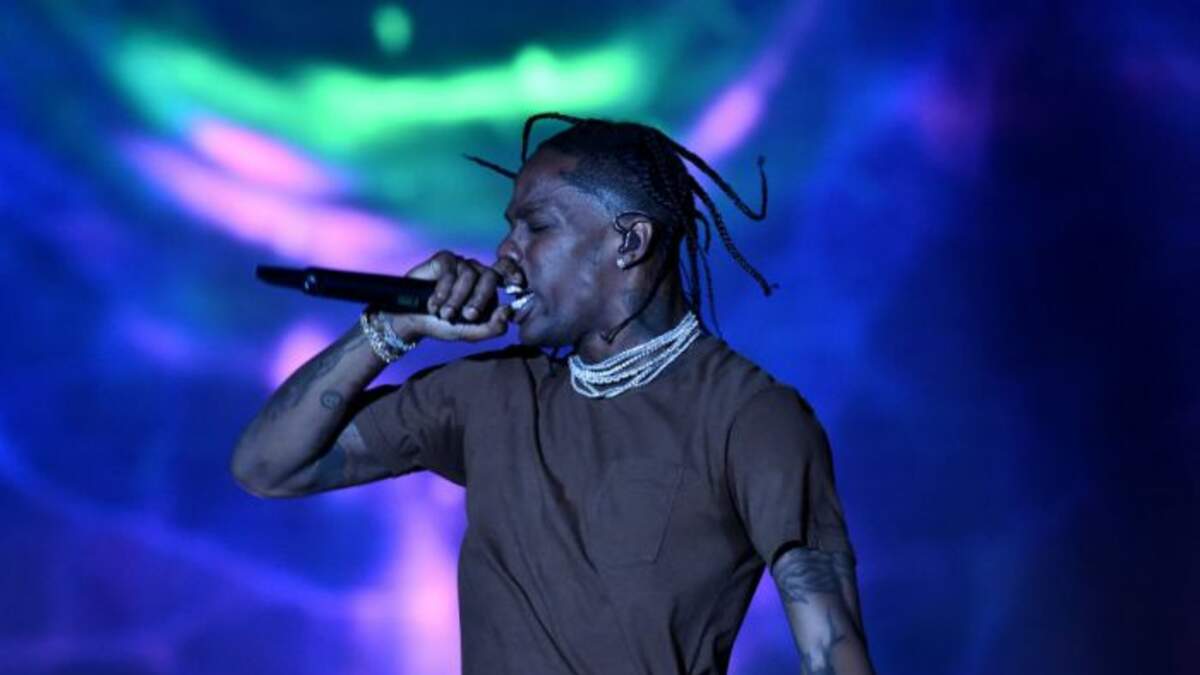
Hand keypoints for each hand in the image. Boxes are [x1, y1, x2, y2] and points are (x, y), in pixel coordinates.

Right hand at [386, 250, 513, 341]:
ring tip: (444, 314)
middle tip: (467, 316)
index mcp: (488, 289)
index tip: (517, 282)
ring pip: (469, 275)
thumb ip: (492, 327)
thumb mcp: (470, 332)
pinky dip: (442, 291)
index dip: (512, 273)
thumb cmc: (443, 326)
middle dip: (479, 299)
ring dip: (456, 299)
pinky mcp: (444, 260)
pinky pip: (450, 270)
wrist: (412, 321)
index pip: (506, 272)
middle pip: (489, 276)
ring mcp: (460, 265)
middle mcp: (477, 273)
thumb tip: (508, 311)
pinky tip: (433, 304)